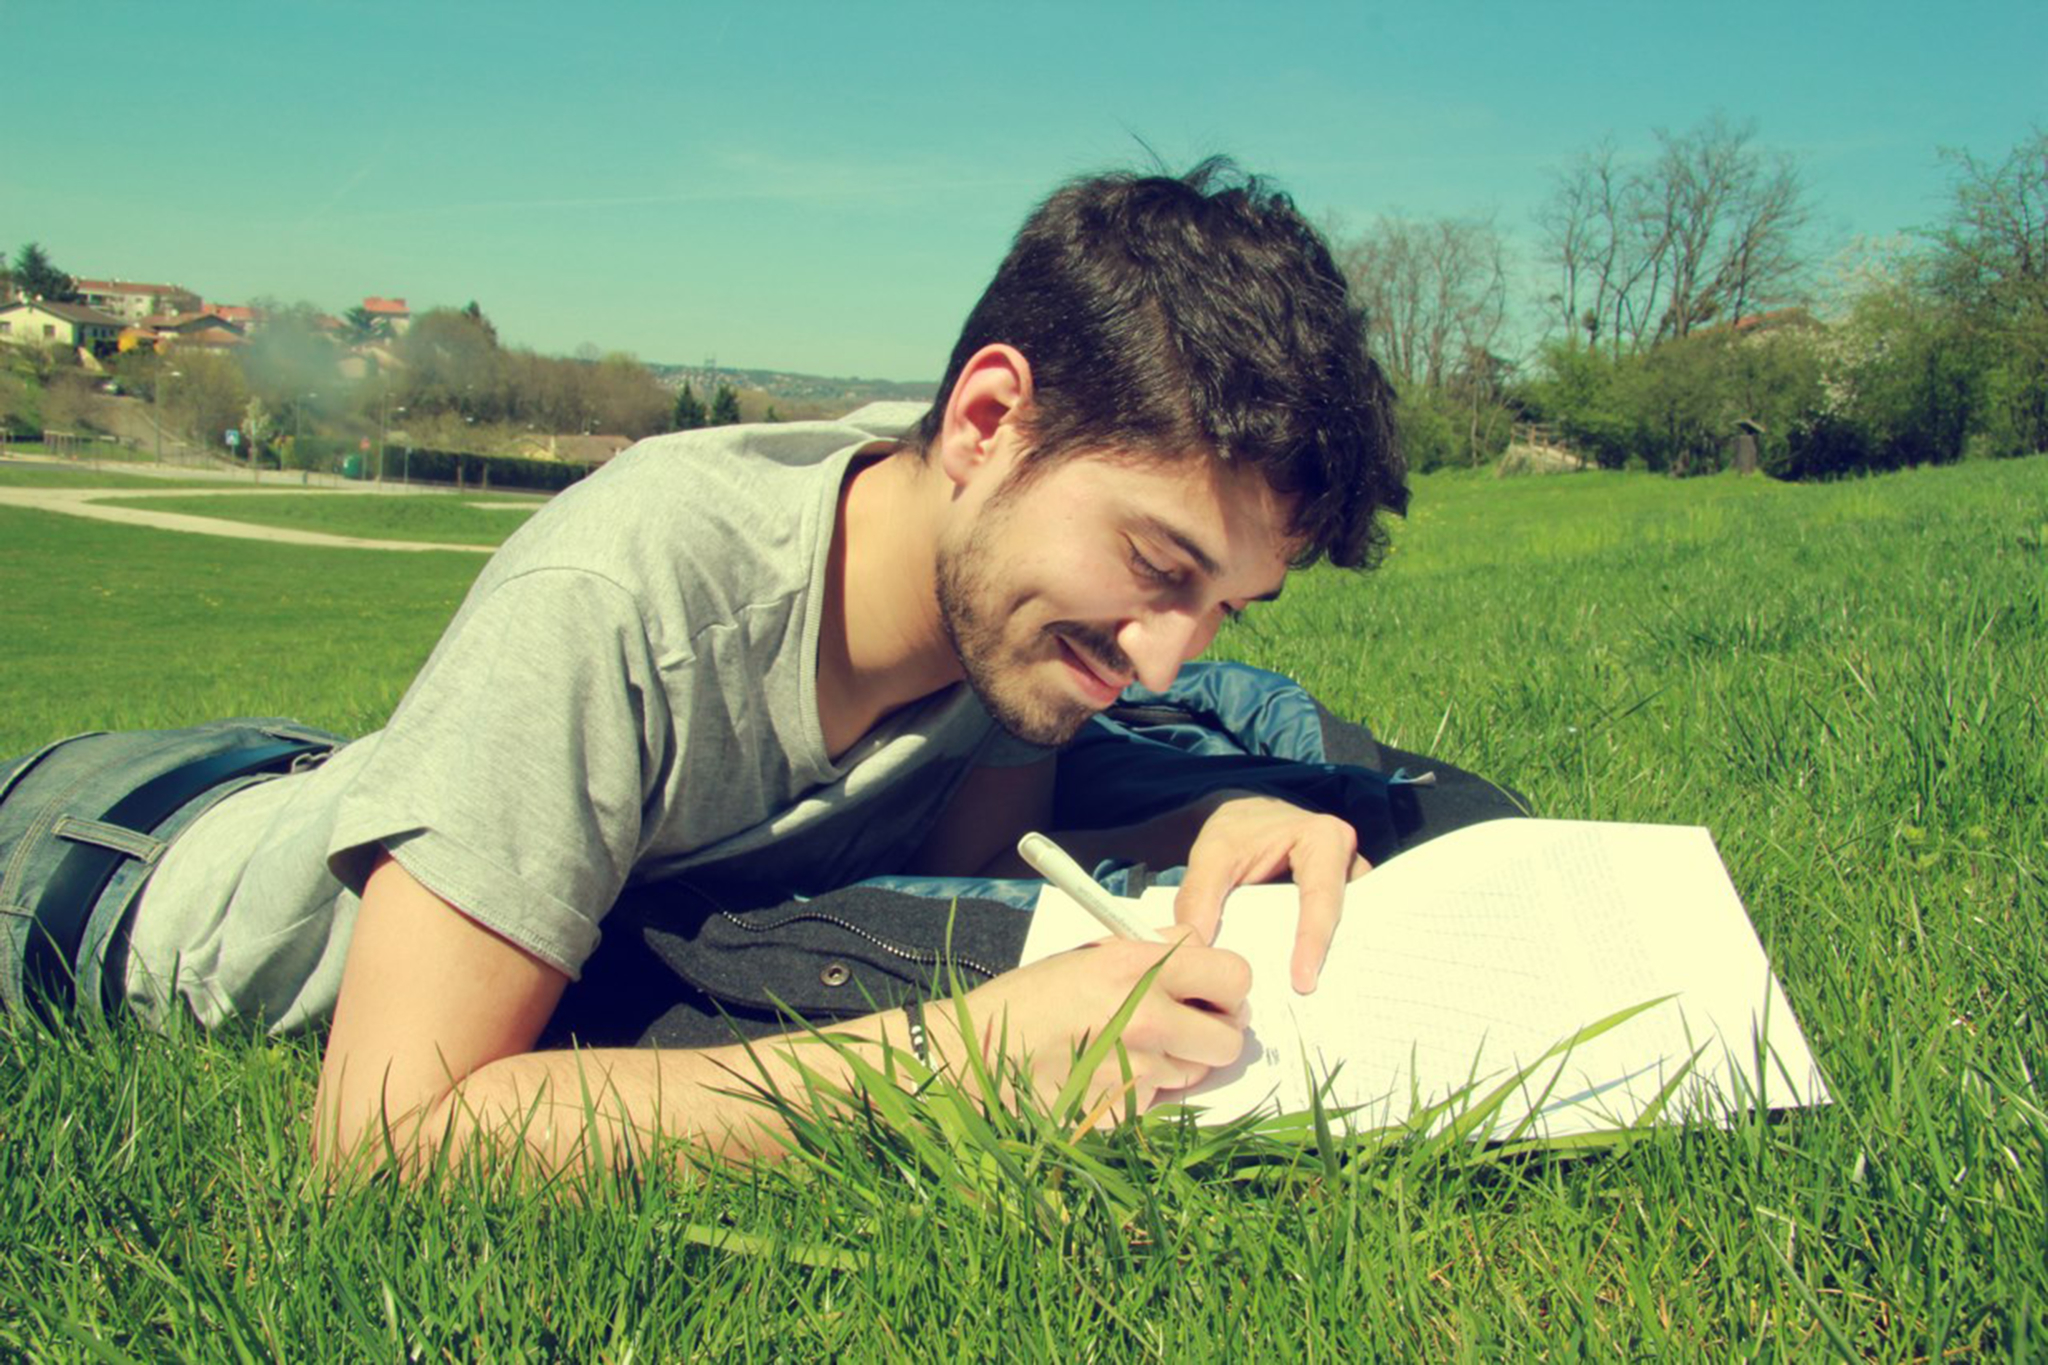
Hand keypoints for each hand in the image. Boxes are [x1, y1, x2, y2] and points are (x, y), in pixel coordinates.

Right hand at [951, 928, 1251, 1118]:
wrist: (977, 1054)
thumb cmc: (1032, 997)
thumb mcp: (1091, 951)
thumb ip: (1152, 946)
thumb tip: (1200, 945)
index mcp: (1137, 967)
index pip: (1235, 977)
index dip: (1230, 987)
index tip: (1215, 992)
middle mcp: (1144, 1018)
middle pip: (1231, 1038)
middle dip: (1216, 1033)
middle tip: (1189, 1026)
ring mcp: (1135, 1070)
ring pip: (1197, 1073)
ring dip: (1178, 1063)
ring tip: (1131, 1047)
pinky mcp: (1122, 1111)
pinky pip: (1158, 1102)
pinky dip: (1143, 1092)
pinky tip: (1105, 1074)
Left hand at [1172, 793, 1369, 993]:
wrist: (1248, 817)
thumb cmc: (1236, 830)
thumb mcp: (1212, 853)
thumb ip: (1199, 893)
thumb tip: (1198, 945)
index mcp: (1324, 840)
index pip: (1323, 898)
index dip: (1313, 941)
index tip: (1302, 982)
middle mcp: (1349, 862)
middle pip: (1347, 918)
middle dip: (1333, 958)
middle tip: (1315, 1001)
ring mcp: (1351, 885)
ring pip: (1350, 929)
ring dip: (1333, 961)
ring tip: (1314, 1002)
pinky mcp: (1343, 902)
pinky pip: (1339, 932)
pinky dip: (1322, 955)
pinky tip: (1302, 986)